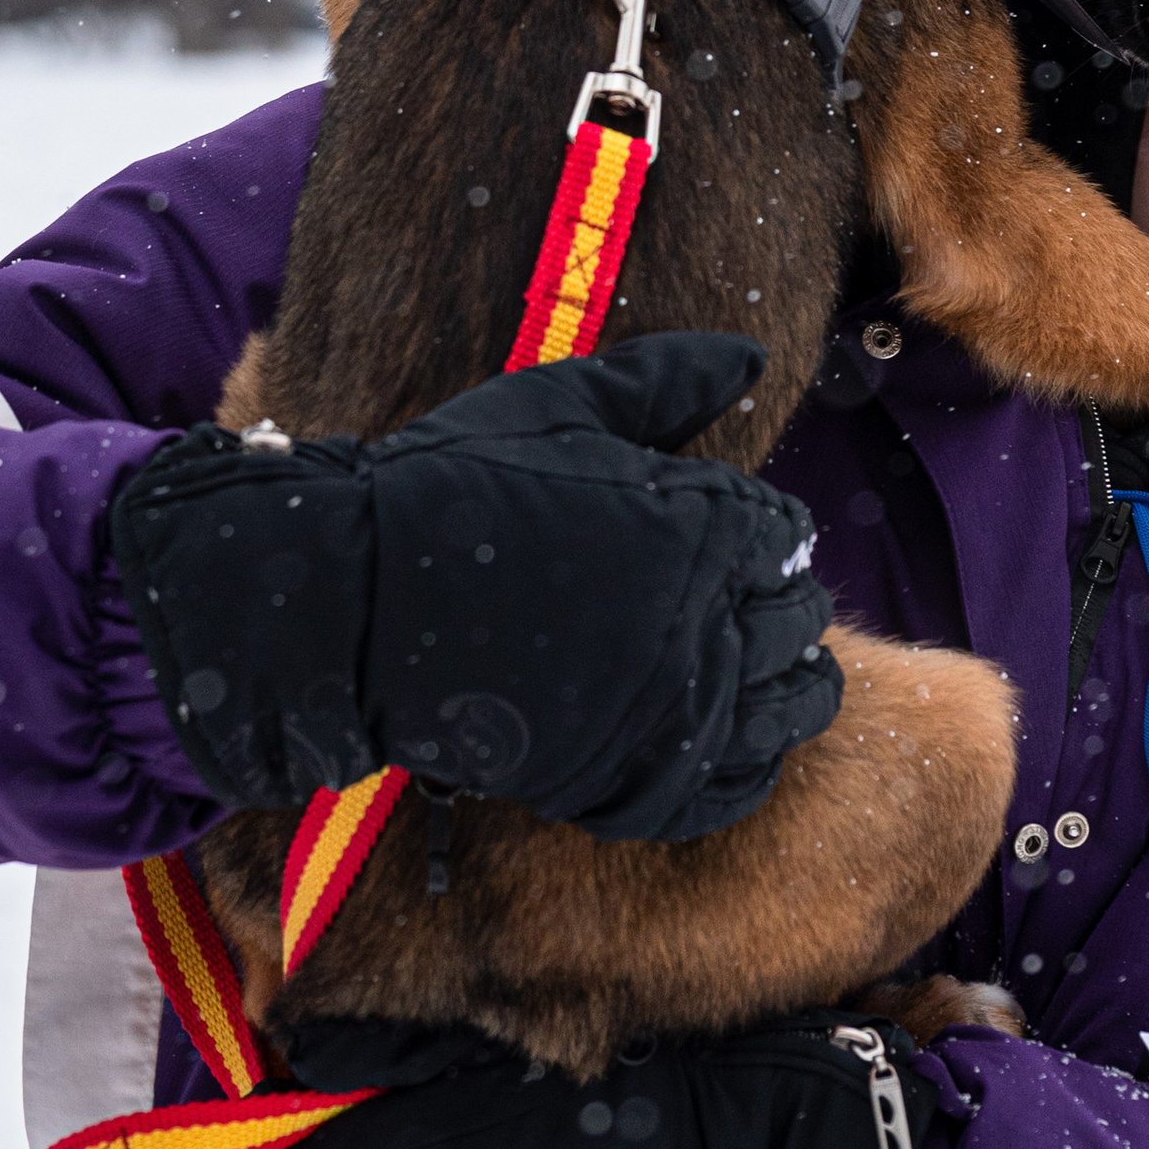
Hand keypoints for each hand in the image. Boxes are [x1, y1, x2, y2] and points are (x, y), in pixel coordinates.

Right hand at [110, 333, 839, 838]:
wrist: (353, 603)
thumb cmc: (455, 487)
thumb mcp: (562, 406)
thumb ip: (666, 380)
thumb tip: (749, 356)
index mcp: (701, 524)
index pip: (786, 538)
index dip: (767, 535)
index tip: (737, 540)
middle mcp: (699, 621)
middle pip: (794, 622)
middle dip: (778, 606)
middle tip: (744, 605)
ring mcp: (664, 711)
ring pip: (784, 710)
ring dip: (786, 689)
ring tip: (764, 675)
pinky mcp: (621, 783)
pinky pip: (724, 791)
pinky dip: (740, 771)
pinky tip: (727, 746)